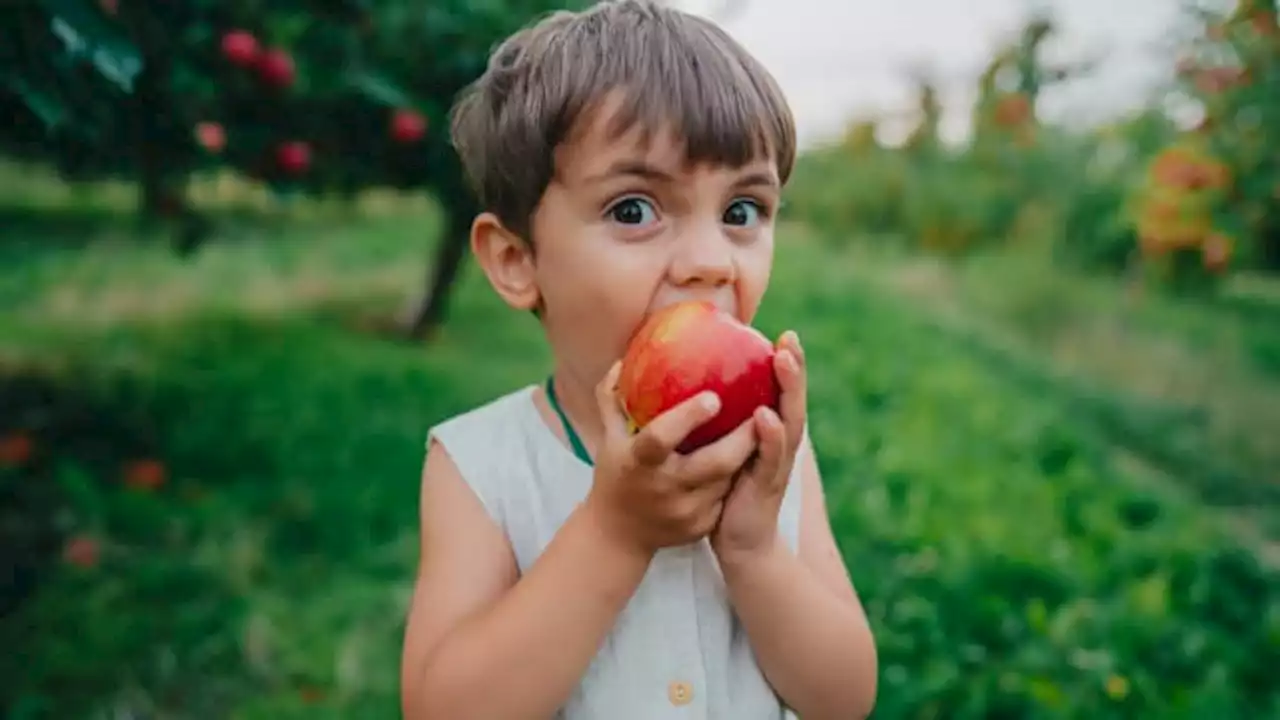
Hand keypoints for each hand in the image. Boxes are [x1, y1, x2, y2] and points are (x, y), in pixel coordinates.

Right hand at [584, 361, 758, 558]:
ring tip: (763, 427)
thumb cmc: (615, 473)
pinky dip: (737, 476)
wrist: (617, 535)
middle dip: (743, 437)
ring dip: (746, 455)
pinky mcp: (700, 527)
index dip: (687, 417)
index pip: (660, 437)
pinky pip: (726, 496)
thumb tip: (622, 360)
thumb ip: (612, 398)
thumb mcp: (608, 437)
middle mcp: (662, 489)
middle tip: (762, 408)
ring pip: (728, 479)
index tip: (715, 396)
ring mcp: (684, 512)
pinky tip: (750, 457)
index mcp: (636, 462)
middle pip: (713, 463)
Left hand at [711, 330, 806, 563]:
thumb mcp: (725, 453)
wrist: (740, 547)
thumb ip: (720, 424)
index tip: (783, 333)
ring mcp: (777, 467)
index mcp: (770, 437)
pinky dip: (769, 436)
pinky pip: (768, 459)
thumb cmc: (725, 495)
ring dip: (787, 392)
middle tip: (789, 339)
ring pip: (788, 424)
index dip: (786, 365)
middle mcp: (780, 447)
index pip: (781, 394)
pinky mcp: (766, 488)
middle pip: (792, 402)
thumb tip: (690, 388)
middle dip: (793, 370)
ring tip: (782, 361)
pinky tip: (763, 417)